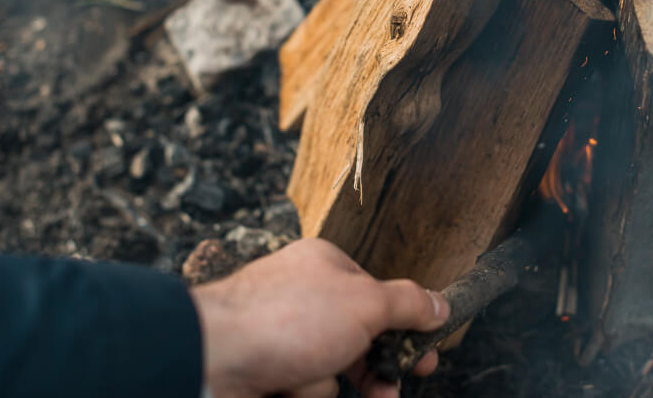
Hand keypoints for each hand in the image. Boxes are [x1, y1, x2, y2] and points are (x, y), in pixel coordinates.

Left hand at [191, 238, 449, 397]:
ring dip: (327, 383)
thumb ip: (408, 303)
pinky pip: (303, 386)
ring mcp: (283, 336)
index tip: (425, 356)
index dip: (405, 328)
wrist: (211, 358)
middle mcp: (304, 297)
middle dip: (372, 369)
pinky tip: (288, 388)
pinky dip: (302, 393)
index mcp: (326, 267)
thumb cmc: (284, 319)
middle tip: (389, 390)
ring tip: (308, 383)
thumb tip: (441, 304)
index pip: (379, 296)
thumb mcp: (364, 304)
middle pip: (358, 338)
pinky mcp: (267, 369)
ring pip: (330, 369)